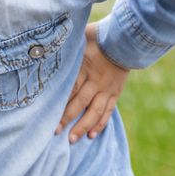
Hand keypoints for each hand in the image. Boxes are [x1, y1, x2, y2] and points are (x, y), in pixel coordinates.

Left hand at [55, 22, 129, 142]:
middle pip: (79, 102)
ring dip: (82, 126)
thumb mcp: (80, 36)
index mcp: (85, 65)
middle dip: (67, 118)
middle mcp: (96, 80)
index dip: (59, 101)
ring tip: (72, 140)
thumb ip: (67, 44)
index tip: (47, 113)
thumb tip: (47, 42)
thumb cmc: (98, 36)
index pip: (70, 87)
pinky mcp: (115, 93)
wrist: (127, 40)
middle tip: (54, 131)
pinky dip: (100, 124)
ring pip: (94, 111)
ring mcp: (107, 88)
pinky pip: (108, 111)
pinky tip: (91, 135)